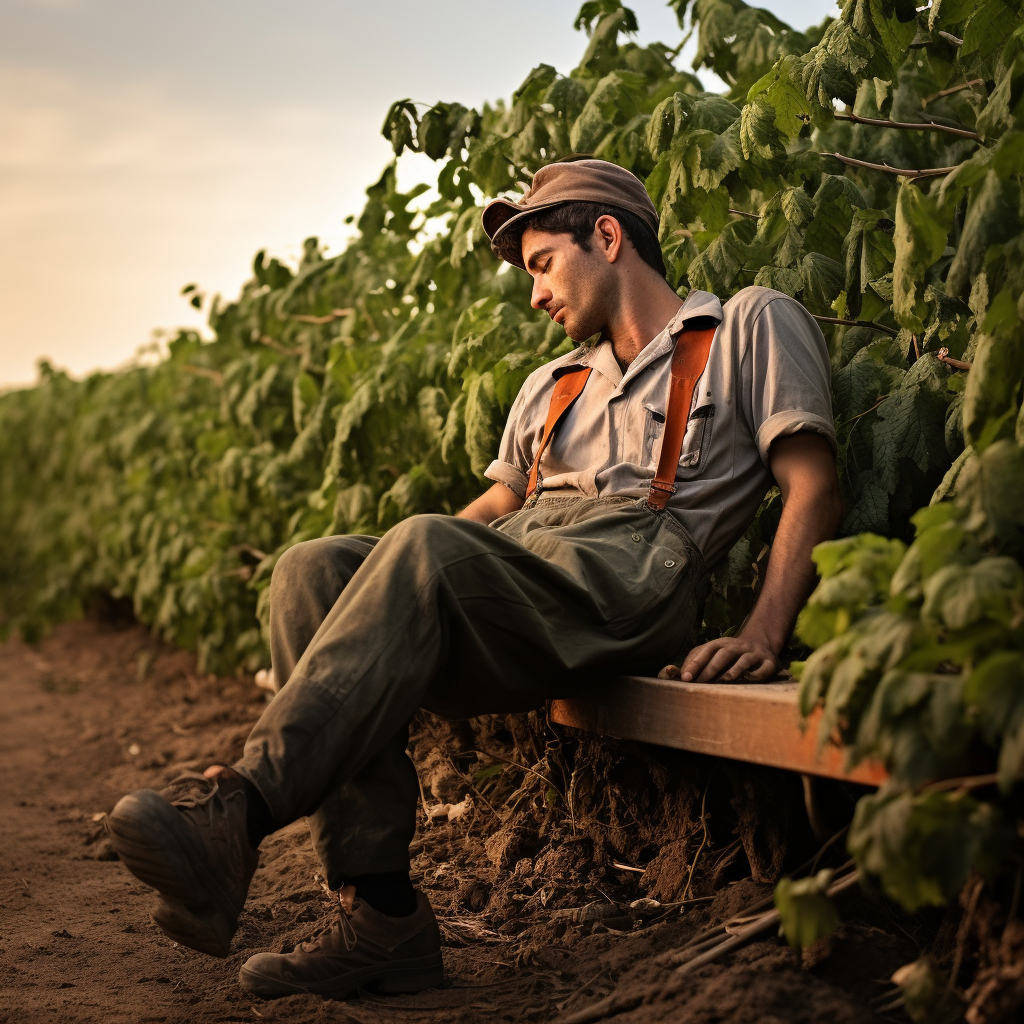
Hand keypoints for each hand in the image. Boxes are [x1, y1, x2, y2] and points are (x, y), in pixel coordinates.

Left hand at [660, 632, 779, 683]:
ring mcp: (753, 653)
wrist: (761, 643)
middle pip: (723, 654)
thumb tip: (674, 673)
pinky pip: (764, 668)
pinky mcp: (769, 661)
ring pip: (744, 660)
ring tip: (725, 680)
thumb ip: (696, 661)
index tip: (685, 677)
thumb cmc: (730, 654)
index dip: (695, 663)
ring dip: (734, 670)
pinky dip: (757, 674)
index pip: (706, 650)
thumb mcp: (713, 653)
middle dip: (710, 668)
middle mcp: (737, 646)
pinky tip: (749, 680)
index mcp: (721, 643)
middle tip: (700, 682)